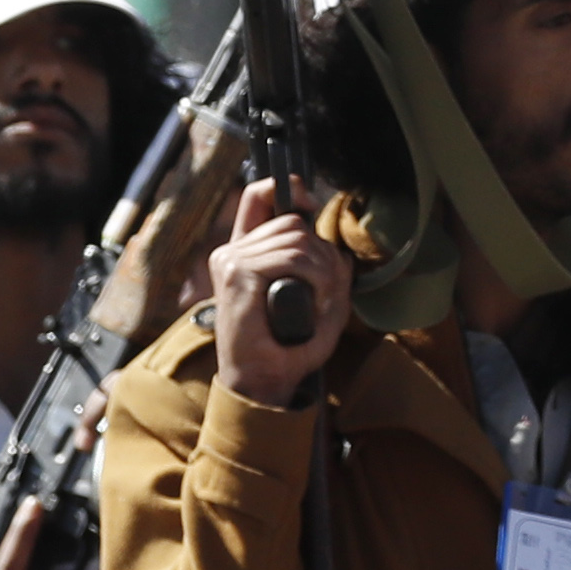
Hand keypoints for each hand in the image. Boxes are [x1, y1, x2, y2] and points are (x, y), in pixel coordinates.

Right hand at [209, 175, 352, 409]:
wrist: (263, 380)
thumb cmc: (288, 346)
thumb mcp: (319, 303)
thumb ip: (327, 271)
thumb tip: (339, 249)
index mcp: (245, 252)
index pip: (258, 197)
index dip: (287, 189)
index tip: (310, 203)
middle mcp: (233, 251)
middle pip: (291, 221)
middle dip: (323, 251)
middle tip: (329, 289)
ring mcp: (231, 260)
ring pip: (296, 238)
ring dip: (323, 269)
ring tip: (323, 300)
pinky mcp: (238, 273)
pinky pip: (292, 257)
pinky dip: (317, 277)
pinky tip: (317, 300)